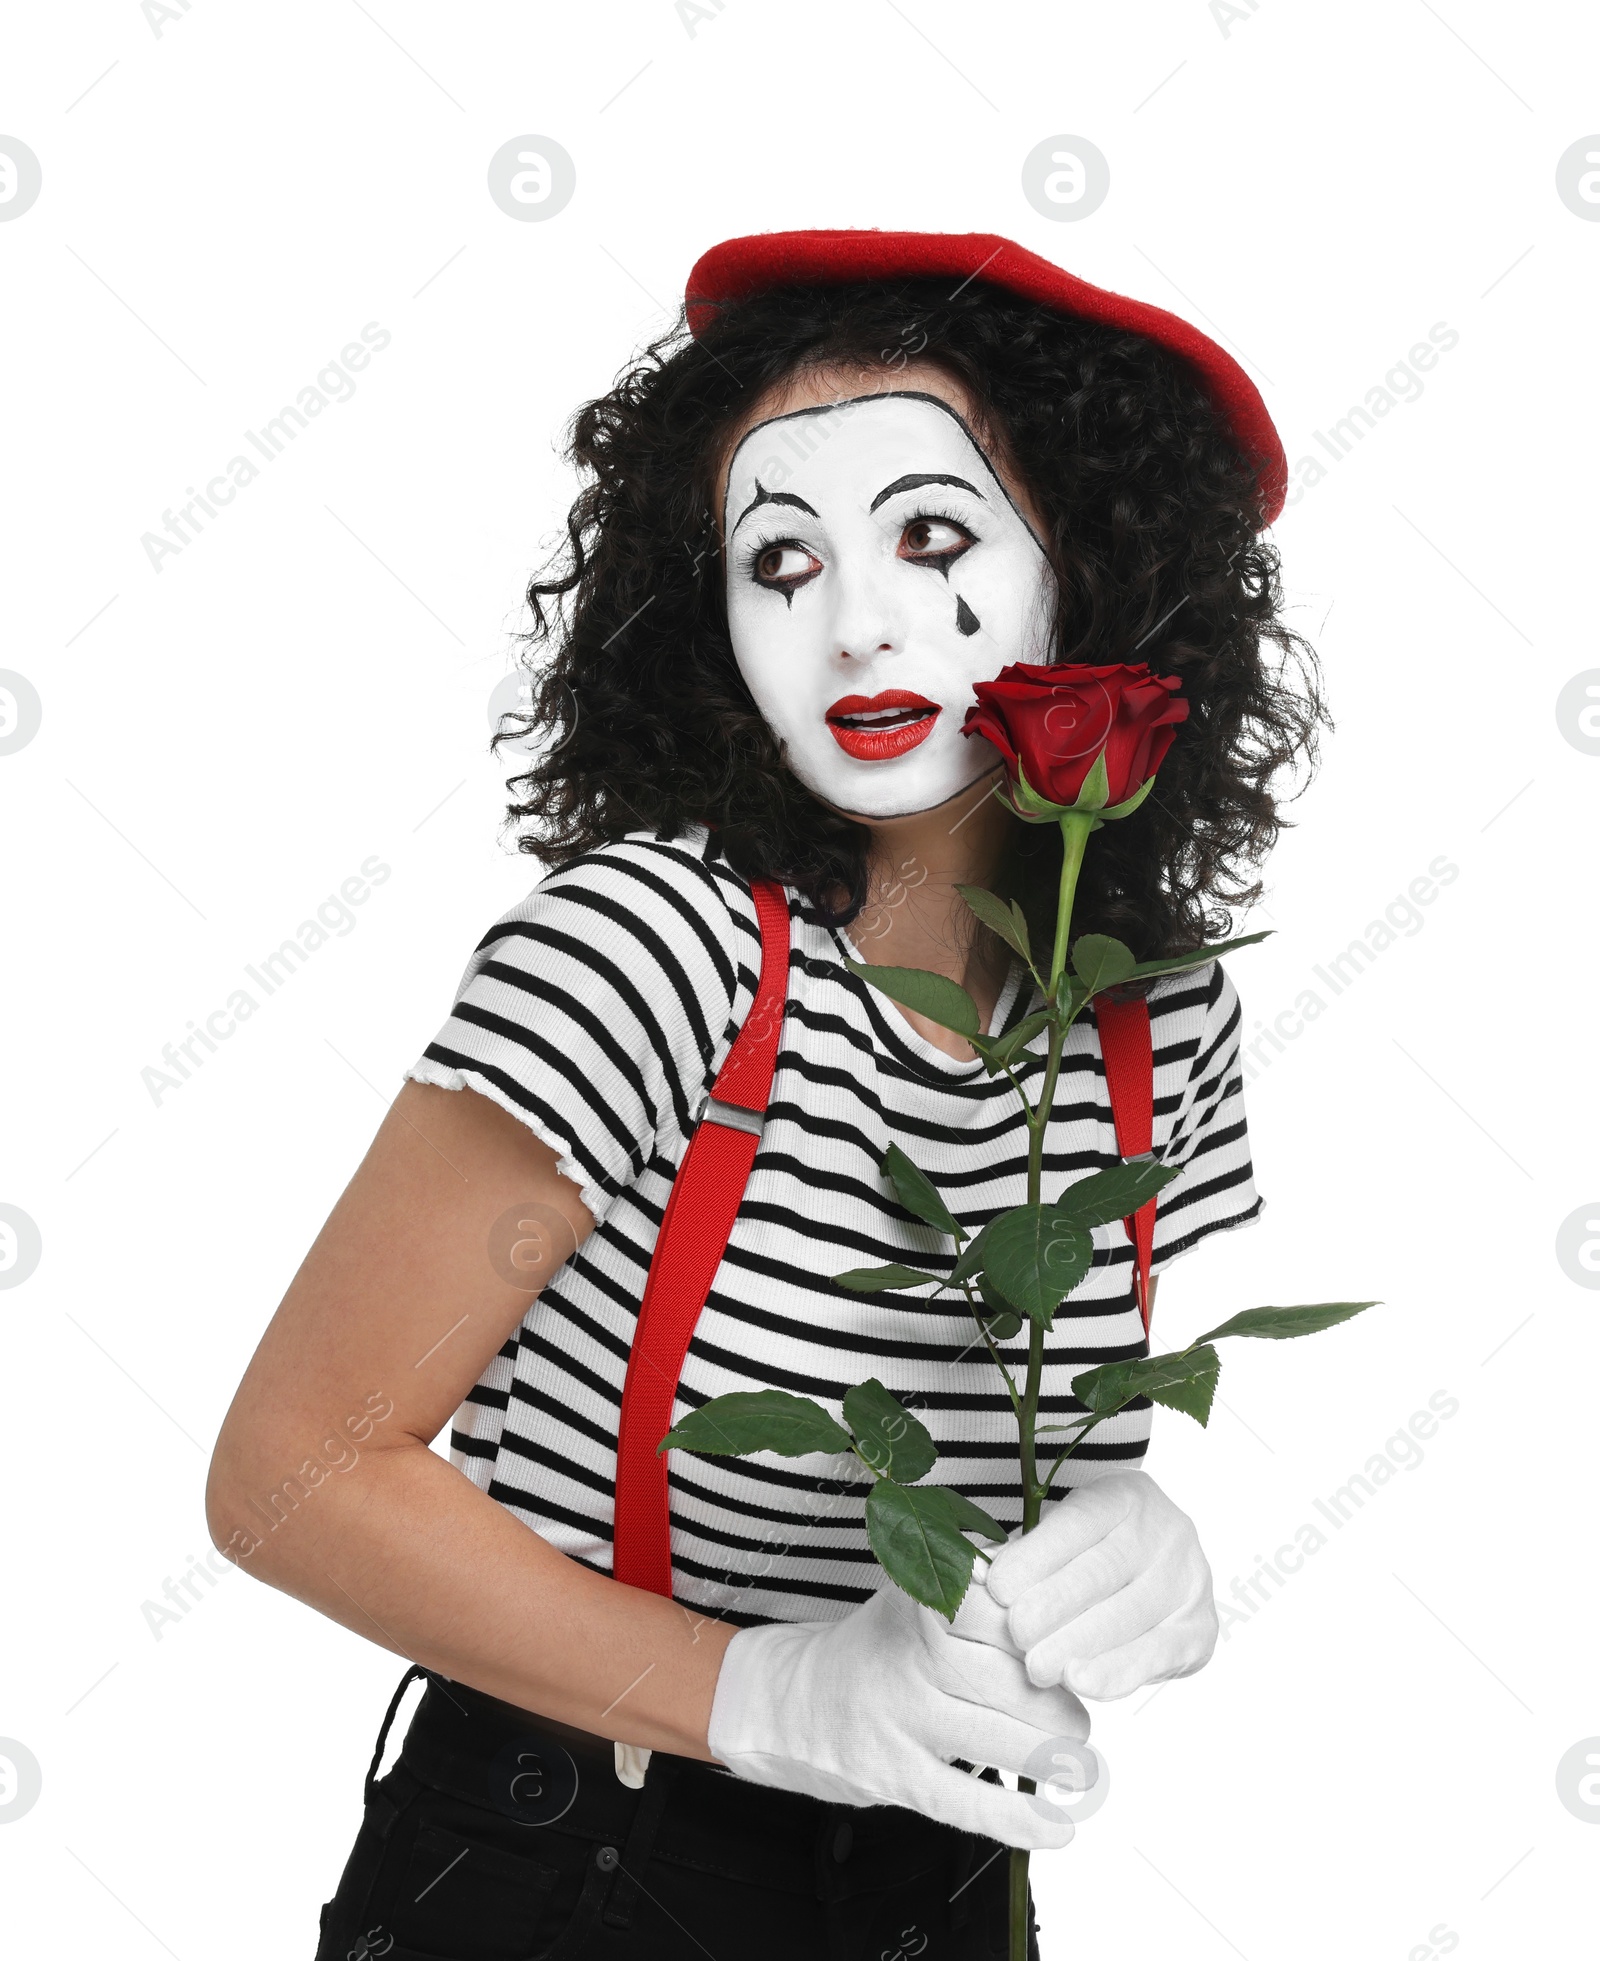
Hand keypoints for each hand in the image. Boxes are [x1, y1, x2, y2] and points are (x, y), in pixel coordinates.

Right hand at [706, 1580, 1092, 1850]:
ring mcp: (899, 1718)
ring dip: (1047, 1757)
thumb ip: (981, 1581)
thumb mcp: (919, 1594)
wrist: (800, 1701)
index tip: (1074, 1652)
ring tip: (1085, 1768)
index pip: (994, 1612)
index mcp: (920, 1603)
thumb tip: (1059, 1578)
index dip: (1041, 1635)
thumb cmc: (886, 1646)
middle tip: (1083, 1721)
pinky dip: (1015, 1819)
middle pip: (996, 1676)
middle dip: (1051, 1702)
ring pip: (986, 1737)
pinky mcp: (894, 1776)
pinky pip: (962, 1801)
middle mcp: (907, 1656)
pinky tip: (1059, 1830)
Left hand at [983, 1471, 1217, 1699]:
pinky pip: (1157, 1653)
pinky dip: (1117, 1671)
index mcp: (1125, 1495)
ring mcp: (1189, 1580)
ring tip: (1037, 1668)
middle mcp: (1166, 1532)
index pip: (1078, 1524)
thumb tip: (974, 1576)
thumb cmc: (1091, 1550)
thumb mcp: (1063, 1533)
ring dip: (1078, 1645)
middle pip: (1102, 1572)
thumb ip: (1026, 1554)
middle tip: (1016, 1635)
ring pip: (1128, 1615)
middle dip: (1053, 1606)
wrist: (1159, 1567)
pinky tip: (1082, 1682)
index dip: (1036, 1556)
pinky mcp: (1199, 1629)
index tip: (997, 1588)